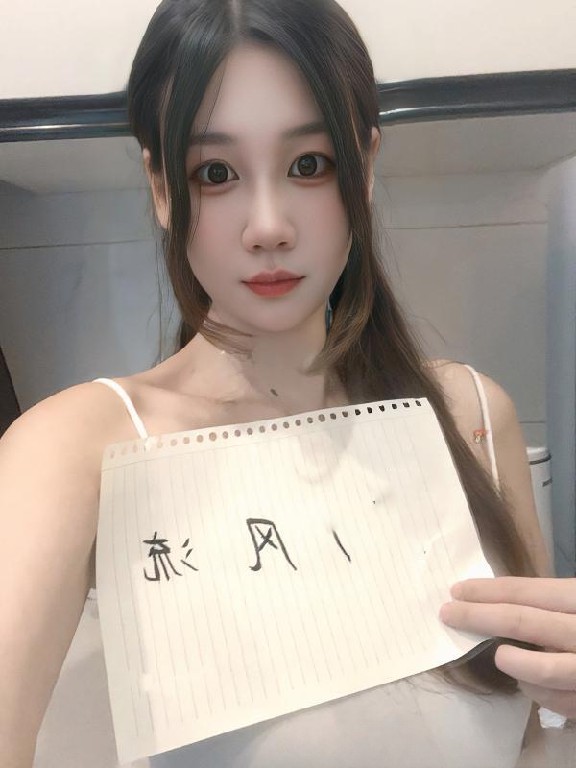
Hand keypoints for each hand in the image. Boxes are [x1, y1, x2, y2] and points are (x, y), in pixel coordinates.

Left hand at [440, 576, 575, 717]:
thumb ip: (553, 602)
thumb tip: (499, 600)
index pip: (528, 592)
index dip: (487, 591)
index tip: (456, 591)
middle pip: (523, 622)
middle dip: (479, 616)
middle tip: (448, 613)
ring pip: (541, 669)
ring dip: (511, 661)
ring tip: (499, 654)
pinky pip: (557, 700)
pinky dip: (536, 690)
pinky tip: (528, 680)